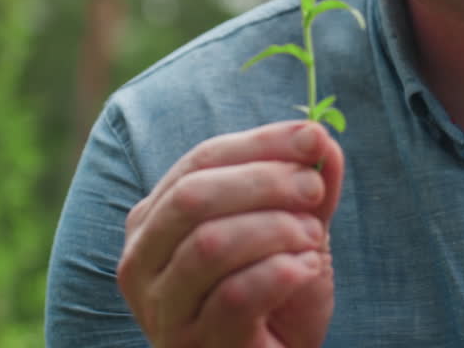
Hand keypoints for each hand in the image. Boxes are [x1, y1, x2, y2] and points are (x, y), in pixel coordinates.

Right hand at [117, 120, 344, 347]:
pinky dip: (278, 273)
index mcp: (157, 218)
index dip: (262, 143)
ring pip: (210, 244)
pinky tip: (304, 270)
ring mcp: (161, 307)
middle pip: (194, 196)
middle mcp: (143, 259)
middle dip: (265, 182)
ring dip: (275, 230)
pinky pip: (234, 296)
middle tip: (315, 190)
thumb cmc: (275, 298)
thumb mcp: (291, 232)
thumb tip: (320, 137)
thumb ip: (303, 187)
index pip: (202, 159)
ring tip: (313, 240)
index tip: (314, 139)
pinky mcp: (191, 345)